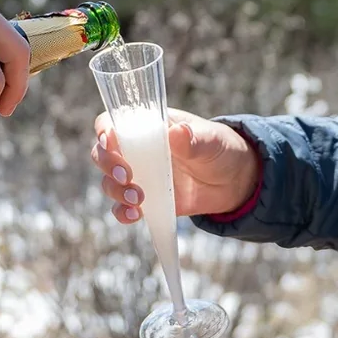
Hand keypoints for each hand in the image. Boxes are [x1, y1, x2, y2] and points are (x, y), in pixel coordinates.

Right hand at [89, 109, 260, 223]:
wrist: (234, 181)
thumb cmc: (220, 149)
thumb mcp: (211, 140)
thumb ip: (194, 138)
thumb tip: (176, 132)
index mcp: (148, 127)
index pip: (113, 122)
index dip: (104, 130)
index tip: (110, 142)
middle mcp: (137, 150)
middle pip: (102, 154)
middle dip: (107, 165)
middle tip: (127, 176)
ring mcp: (140, 176)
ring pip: (109, 182)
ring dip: (116, 191)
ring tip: (139, 200)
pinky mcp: (146, 200)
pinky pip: (122, 208)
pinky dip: (122, 213)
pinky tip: (136, 215)